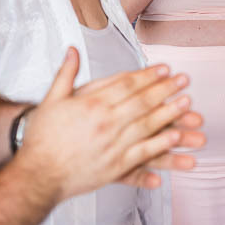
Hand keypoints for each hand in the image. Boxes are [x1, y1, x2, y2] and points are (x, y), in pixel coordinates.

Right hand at [19, 49, 204, 199]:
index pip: (126, 85)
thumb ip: (66, 73)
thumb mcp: (51, 100)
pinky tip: (174, 136)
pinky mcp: (115, 167)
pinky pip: (142, 152)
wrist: (38, 174)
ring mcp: (112, 145)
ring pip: (147, 125)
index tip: (164, 69)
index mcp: (91, 104)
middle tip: (184, 81)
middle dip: (165, 90)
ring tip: (187, 104)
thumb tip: (73, 50)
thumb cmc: (43, 138)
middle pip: (141, 102)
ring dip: (169, 113)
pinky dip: (160, 144)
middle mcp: (105, 123)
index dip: (148, 75)